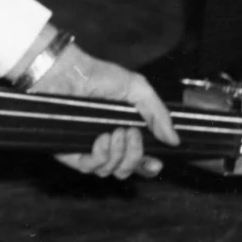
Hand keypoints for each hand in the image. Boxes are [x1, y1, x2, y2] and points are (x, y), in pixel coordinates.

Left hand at [31, 42, 179, 179]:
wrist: (66, 70)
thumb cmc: (98, 75)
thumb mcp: (138, 89)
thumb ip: (158, 114)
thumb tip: (174, 140)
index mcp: (122, 132)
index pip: (139, 161)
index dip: (148, 166)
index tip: (155, 162)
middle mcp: (105, 144)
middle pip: (126, 170)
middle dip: (135, 155)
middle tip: (131, 133)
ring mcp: (86, 148)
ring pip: (109, 171)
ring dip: (118, 153)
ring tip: (115, 131)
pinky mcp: (67, 149)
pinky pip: (87, 168)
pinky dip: (99, 156)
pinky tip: (101, 138)